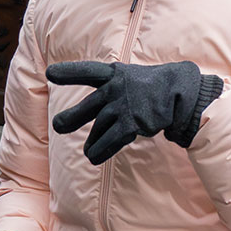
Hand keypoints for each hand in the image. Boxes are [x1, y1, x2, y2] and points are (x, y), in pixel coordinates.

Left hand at [47, 60, 223, 164]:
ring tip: (87, 152)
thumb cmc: (154, 86)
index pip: (88, 71)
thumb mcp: (130, 77)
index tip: (49, 74)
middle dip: (71, 117)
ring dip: (92, 142)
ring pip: (98, 129)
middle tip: (58, 126)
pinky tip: (94, 158)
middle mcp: (115, 89)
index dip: (68, 72)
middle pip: (87, 106)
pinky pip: (110, 141)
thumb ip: (112, 90)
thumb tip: (96, 111)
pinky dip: (101, 151)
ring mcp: (123, 107)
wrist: (181, 93)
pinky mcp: (131, 123)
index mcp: (114, 74)